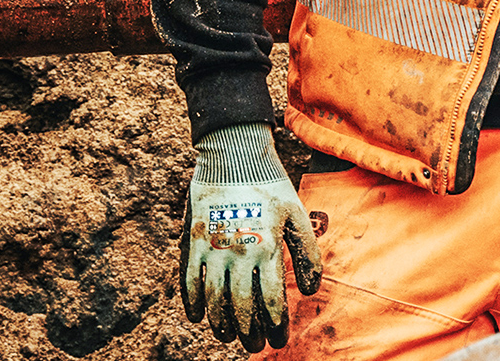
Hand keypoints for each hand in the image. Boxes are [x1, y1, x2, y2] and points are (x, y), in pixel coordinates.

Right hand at [179, 124, 323, 352]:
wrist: (234, 157)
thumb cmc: (272, 187)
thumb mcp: (298, 215)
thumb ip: (308, 252)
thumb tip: (311, 290)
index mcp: (267, 245)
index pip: (271, 297)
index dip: (275, 323)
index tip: (279, 339)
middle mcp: (238, 251)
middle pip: (241, 304)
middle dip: (249, 330)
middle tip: (256, 346)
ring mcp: (212, 248)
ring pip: (213, 298)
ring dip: (221, 322)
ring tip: (229, 336)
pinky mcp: (193, 241)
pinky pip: (188, 280)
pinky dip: (192, 302)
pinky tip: (199, 317)